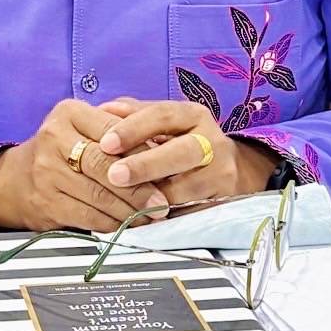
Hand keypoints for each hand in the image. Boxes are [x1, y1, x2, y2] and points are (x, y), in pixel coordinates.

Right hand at [0, 99, 165, 232]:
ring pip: (98, 195)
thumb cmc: (63, 149)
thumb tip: (163, 148)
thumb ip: (117, 131)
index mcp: (69, 113)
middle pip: (105, 165)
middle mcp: (54, 138)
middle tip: (162, 202)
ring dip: (130, 210)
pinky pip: (88, 217)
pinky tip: (127, 226)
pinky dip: (112, 224)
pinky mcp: (46, 203)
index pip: (114, 132)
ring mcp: (47, 172)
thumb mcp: (83, 126)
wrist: (14, 180)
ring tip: (152, 216)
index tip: (166, 168)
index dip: (142, 152)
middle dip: (139, 187)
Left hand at [98, 97, 278, 206]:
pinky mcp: (222, 204)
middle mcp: (212, 142)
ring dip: (154, 197)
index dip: (133, 128)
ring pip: (188, 188)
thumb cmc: (182, 142)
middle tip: (114, 175)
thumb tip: (103, 110)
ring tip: (124, 203)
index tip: (106, 143)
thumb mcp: (164, 123)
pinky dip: (167, 218)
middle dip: (146, 165)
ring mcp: (220, 175)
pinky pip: (192, 213)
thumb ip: (134, 114)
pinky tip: (143, 220)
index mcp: (193, 115)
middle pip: (182, 152)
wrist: (227, 171)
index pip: (163, 115)